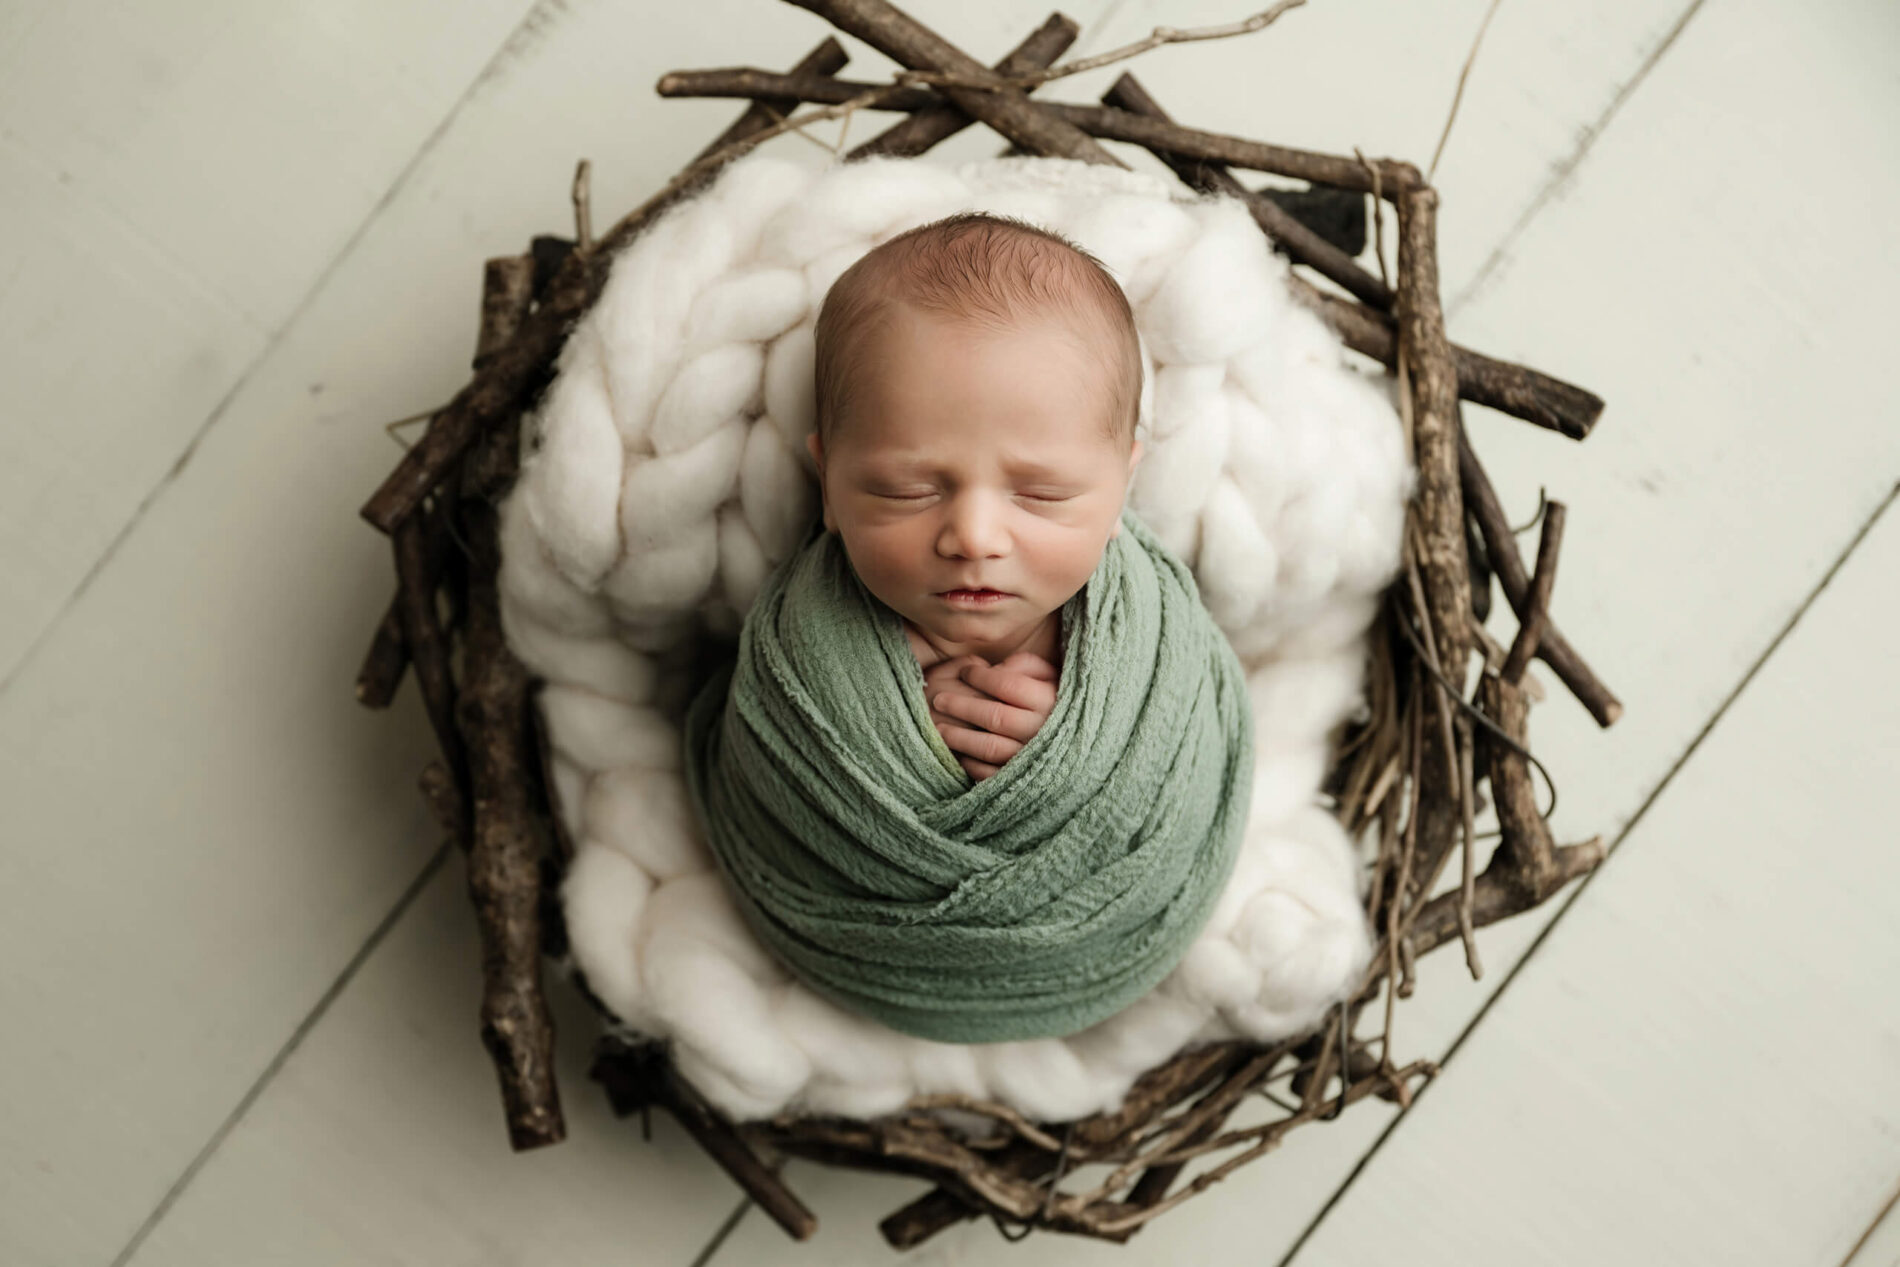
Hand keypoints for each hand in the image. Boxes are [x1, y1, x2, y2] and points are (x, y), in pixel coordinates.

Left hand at [927, 652, 1059, 780]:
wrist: (1081, 749)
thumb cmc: (1055, 702)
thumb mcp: (1050, 676)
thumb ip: (1025, 665)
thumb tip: (996, 667)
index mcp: (1050, 701)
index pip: (1010, 685)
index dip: (982, 677)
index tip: (965, 672)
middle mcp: (1042, 731)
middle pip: (995, 716)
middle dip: (962, 706)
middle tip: (938, 699)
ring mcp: (1033, 759)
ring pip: (990, 747)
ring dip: (960, 738)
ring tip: (939, 728)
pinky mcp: (1024, 782)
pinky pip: (992, 775)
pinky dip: (972, 765)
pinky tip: (958, 754)